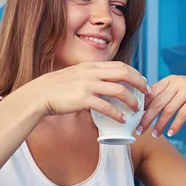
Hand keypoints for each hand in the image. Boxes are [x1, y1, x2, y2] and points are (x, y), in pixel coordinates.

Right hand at [24, 61, 149, 122]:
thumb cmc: (56, 89)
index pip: (120, 66)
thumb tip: (103, 85)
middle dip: (139, 83)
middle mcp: (91, 73)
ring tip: (136, 109)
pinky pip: (106, 106)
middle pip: (124, 74)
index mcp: (90, 66)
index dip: (134, 74)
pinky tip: (122, 119)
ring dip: (131, 100)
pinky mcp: (83, 99)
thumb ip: (89, 78)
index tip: (142, 82)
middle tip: (147, 94)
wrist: (38, 95)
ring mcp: (88, 85)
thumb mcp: (75, 76)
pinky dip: (117, 114)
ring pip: (119, 90)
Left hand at [137, 75, 185, 136]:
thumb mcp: (178, 90)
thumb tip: (142, 108)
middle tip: (139, 130)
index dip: (141, 107)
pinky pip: (183, 114)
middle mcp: (178, 82)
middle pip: (157, 102)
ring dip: (160, 124)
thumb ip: (163, 95)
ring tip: (154, 135)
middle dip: (147, 118)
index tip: (134, 119)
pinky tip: (170, 133)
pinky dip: (175, 125)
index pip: (151, 93)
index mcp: (170, 79)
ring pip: (169, 110)